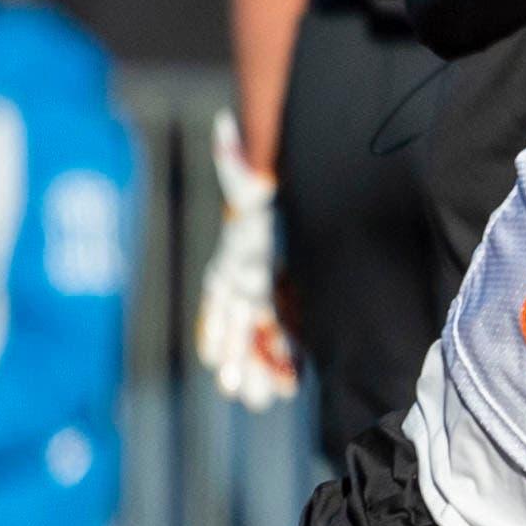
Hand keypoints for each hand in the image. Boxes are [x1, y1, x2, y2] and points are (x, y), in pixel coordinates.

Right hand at [196, 109, 297, 409]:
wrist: (308, 175)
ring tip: (262, 400)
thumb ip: (242, 157)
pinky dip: (285, 355)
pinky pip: (285, 328)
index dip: (221, 328)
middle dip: (241, 358)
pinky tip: (287, 385)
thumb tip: (227, 125)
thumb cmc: (273, 177)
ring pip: (262, 332)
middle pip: (243, 322)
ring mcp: (269, 284)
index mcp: (242, 249)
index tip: (217, 362)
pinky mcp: (290, 291)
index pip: (227, 293)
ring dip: (261, 365)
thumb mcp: (258, 169)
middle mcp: (250, 271)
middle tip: (243, 395)